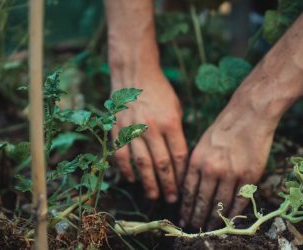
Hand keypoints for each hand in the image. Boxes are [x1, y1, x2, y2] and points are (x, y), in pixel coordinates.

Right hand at [112, 71, 187, 202]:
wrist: (135, 74)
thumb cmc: (160, 92)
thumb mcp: (176, 108)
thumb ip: (177, 133)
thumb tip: (178, 159)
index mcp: (170, 122)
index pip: (178, 155)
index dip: (181, 174)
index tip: (184, 187)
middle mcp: (152, 128)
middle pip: (161, 164)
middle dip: (168, 185)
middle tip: (171, 200)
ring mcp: (133, 129)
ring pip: (141, 163)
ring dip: (148, 183)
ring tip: (154, 196)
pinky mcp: (118, 129)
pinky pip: (121, 154)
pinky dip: (126, 169)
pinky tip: (132, 180)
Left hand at [179, 91, 277, 229]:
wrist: (249, 114)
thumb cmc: (224, 127)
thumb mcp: (202, 143)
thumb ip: (196, 165)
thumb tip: (190, 188)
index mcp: (197, 160)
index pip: (188, 192)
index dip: (185, 208)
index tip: (183, 219)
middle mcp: (212, 169)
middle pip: (202, 202)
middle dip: (197, 218)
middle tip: (194, 228)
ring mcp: (231, 174)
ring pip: (220, 205)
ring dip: (214, 219)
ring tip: (210, 227)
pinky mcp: (249, 176)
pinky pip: (240, 201)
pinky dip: (234, 213)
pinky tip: (229, 220)